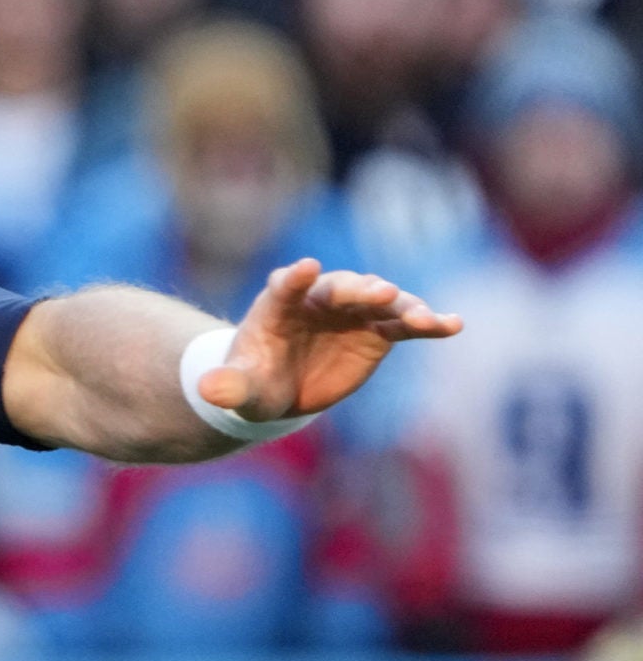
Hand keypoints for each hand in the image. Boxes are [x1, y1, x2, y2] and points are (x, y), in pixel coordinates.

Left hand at [201, 258, 462, 420]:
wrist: (280, 389)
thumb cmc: (254, 382)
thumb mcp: (240, 389)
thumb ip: (227, 387)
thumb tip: (208, 391)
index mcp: (277, 305)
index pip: (284, 287)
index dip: (293, 279)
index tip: (305, 269)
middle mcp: (318, 299)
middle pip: (340, 288)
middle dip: (359, 290)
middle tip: (379, 293)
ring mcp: (351, 312)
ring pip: (380, 302)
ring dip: (402, 306)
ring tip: (423, 320)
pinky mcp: (377, 330)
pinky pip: (405, 323)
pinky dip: (428, 322)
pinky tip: (453, 325)